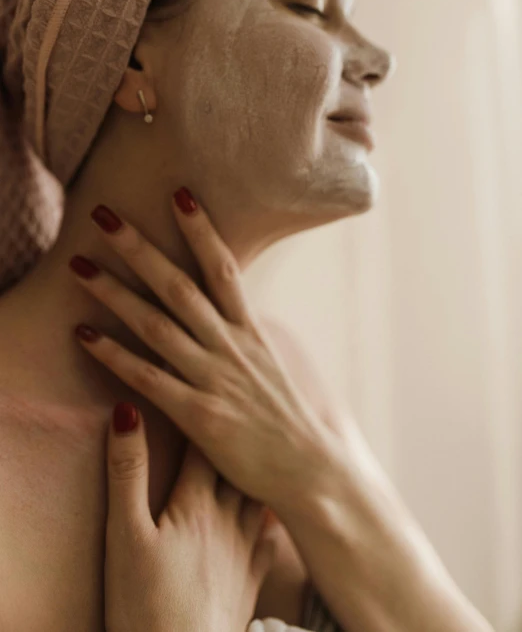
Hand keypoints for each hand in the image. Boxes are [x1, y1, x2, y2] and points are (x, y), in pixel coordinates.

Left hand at [70, 189, 342, 513]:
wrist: (310, 471)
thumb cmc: (286, 419)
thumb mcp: (269, 366)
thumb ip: (241, 337)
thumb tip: (222, 311)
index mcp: (250, 333)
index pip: (224, 269)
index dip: (201, 230)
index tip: (179, 194)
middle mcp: (231, 347)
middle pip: (179, 286)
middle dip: (140, 248)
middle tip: (104, 215)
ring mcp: (214, 379)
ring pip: (157, 325)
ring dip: (115, 293)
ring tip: (79, 266)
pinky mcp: (199, 415)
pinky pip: (147, 378)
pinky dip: (114, 355)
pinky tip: (84, 335)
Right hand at [104, 407, 275, 631]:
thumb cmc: (145, 602)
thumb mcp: (125, 534)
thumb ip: (127, 472)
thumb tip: (126, 411)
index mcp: (196, 501)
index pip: (204, 442)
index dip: (202, 411)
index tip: (205, 384)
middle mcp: (228, 517)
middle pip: (237, 462)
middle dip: (236, 435)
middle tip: (240, 406)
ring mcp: (245, 547)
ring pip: (259, 493)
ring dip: (259, 468)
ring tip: (264, 446)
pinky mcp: (252, 577)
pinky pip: (271, 533)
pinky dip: (273, 512)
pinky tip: (275, 508)